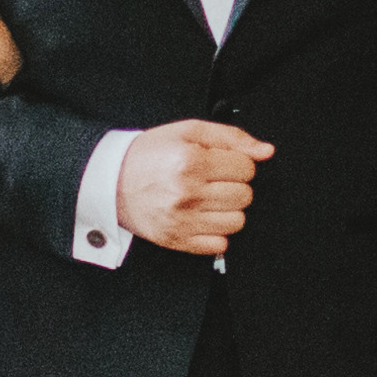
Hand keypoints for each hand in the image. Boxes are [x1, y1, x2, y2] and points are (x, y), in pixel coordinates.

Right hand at [116, 119, 267, 255]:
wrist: (110, 181)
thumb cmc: (149, 154)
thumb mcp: (188, 131)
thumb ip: (231, 137)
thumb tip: (265, 151)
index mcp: (191, 162)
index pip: (247, 169)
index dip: (238, 164)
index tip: (223, 164)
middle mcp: (188, 193)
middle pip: (245, 196)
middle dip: (234, 186)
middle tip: (214, 180)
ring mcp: (183, 220)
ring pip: (237, 222)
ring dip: (228, 210)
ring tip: (208, 199)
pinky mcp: (178, 240)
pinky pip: (220, 245)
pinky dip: (216, 232)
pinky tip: (202, 217)